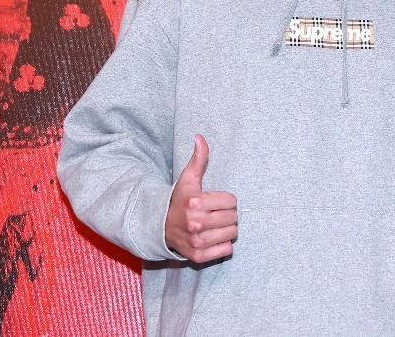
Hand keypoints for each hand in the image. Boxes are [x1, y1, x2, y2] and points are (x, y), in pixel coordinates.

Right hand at [165, 134, 237, 263]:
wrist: (161, 227)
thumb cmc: (180, 200)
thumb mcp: (188, 179)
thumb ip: (198, 158)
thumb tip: (200, 137)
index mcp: (196, 202)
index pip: (232, 201)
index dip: (225, 200)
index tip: (213, 201)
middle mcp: (196, 223)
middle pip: (234, 218)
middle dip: (226, 214)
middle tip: (213, 214)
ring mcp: (197, 241)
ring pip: (233, 234)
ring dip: (226, 229)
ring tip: (213, 226)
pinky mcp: (199, 256)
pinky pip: (227, 250)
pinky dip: (222, 245)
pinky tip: (211, 238)